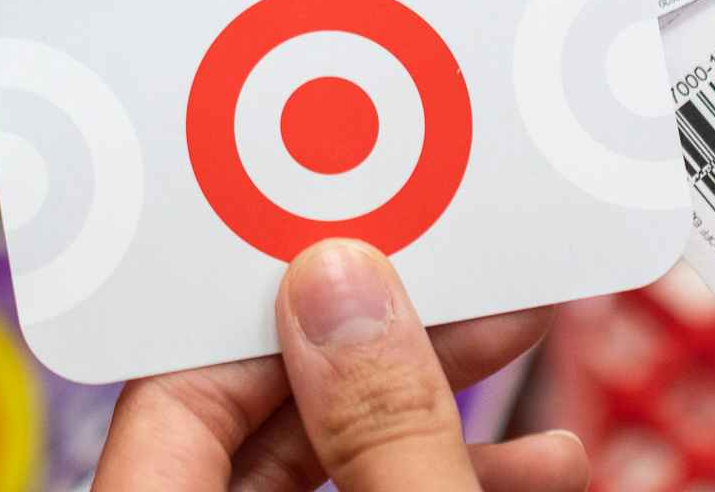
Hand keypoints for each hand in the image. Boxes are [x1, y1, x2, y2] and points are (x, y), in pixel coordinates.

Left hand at [91, 239, 586, 490]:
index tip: (365, 246)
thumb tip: (343, 283)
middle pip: (263, 423)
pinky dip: (439, 481)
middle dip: (390, 353)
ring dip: (438, 423)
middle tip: (481, 292)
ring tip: (537, 389)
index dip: (275, 308)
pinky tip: (539, 469)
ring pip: (328, 473)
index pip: (175, 393)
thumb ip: (382, 426)